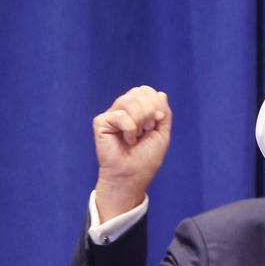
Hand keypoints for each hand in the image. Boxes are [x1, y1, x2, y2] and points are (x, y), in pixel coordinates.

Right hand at [92, 86, 171, 221]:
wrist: (133, 174)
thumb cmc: (146, 158)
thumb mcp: (162, 133)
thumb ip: (163, 113)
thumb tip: (160, 93)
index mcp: (137, 110)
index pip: (146, 90)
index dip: (156, 103)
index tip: (158, 121)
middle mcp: (123, 110)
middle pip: (139, 92)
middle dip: (149, 112)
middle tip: (147, 130)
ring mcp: (112, 115)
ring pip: (129, 101)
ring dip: (140, 121)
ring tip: (137, 137)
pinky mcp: (101, 122)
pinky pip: (121, 115)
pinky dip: (130, 129)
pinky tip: (127, 140)